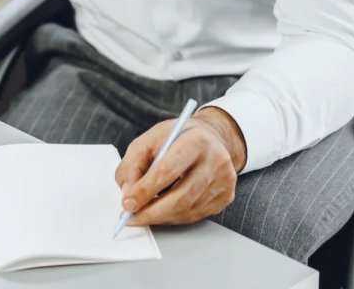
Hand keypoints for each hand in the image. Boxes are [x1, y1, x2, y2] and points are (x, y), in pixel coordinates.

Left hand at [112, 107, 245, 226]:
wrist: (209, 137)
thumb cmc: (177, 138)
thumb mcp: (149, 140)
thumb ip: (132, 165)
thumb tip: (128, 195)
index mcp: (195, 141)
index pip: (167, 171)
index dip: (144, 191)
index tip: (127, 204)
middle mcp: (215, 161)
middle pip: (180, 197)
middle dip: (151, 212)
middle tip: (132, 217)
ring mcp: (224, 181)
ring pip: (187, 210)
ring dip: (161, 217)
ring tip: (143, 214)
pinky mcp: (226, 196)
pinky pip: (195, 215)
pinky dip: (174, 217)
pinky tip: (162, 212)